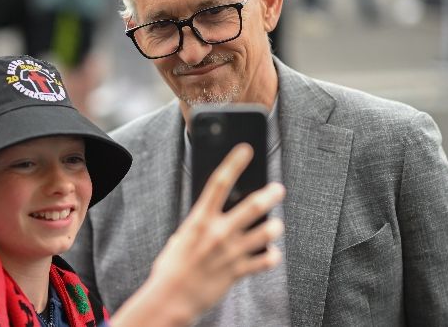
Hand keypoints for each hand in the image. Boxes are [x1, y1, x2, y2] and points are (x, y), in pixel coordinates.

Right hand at [111, 143, 284, 325]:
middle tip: (278, 189)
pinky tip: (271, 254)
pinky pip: (265, 261)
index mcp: (199, 220)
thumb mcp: (183, 236)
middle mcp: (218, 233)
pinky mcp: (237, 272)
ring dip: (275, 227)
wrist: (170, 298)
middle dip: (270, 194)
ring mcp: (230, 252)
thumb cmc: (172, 266)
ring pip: (266, 232)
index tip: (246, 149)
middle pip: (252, 205)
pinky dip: (271, 256)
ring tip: (276, 225)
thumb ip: (201, 224)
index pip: (219, 183)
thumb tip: (217, 213)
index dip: (233, 163)